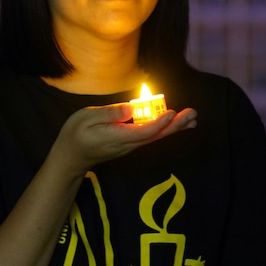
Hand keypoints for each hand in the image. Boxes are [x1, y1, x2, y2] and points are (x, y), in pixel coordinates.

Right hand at [53, 104, 196, 174]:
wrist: (71, 157)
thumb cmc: (75, 134)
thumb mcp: (86, 118)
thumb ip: (109, 113)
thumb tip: (130, 109)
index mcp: (117, 137)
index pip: (143, 131)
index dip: (159, 122)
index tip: (172, 112)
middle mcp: (128, 144)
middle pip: (156, 136)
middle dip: (175, 125)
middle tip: (193, 115)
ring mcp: (130, 146)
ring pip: (156, 137)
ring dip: (174, 128)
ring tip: (192, 119)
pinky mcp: (130, 144)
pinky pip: (151, 136)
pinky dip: (165, 129)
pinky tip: (175, 123)